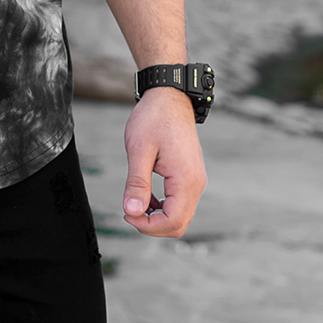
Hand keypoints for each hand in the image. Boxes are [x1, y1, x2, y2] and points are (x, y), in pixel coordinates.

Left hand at [121, 86, 206, 236]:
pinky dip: (163, 207)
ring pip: (180, 216)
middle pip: (178, 224)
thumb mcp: (139, 149)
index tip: (126, 212)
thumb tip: (132, 211)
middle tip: (128, 210)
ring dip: (157, 217)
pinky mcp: (191, 176)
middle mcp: (196, 184)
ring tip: (134, 202)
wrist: (169, 96)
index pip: (172, 222)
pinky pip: (180, 203)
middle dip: (152, 225)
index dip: (147, 225)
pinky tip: (145, 195)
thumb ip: (137, 183)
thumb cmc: (153, 118)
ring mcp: (196, 180)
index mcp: (186, 180)